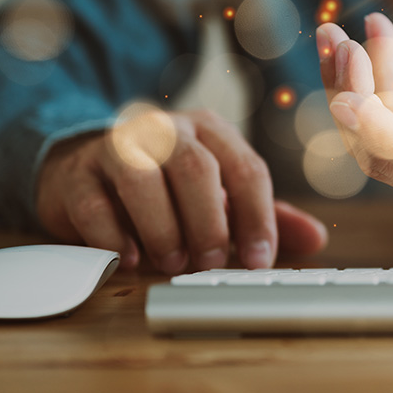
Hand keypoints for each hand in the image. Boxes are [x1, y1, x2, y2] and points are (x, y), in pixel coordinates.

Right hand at [36, 109, 327, 272]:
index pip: (246, 168)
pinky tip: (129, 258)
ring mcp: (117, 147)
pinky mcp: (77, 174)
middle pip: (196, 167)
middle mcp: (166, 130)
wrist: (87, 169)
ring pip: (142, 178)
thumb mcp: (220, 196)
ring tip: (171, 261)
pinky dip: (114, 236)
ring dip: (162, 227)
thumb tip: (316, 238)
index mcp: (210, 131)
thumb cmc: (166, 186)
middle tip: (211, 262)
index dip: (258, 217)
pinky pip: (94, 203)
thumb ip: (266, 215)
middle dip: (209, 221)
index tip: (260, 261)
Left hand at [315, 13, 392, 220]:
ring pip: (377, 144)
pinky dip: (368, 89)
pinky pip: (386, 130)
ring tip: (336, 36)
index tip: (347, 102)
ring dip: (351, 91)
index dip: (385, 138)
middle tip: (344, 44)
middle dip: (357, 100)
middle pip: (388, 157)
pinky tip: (363, 44)